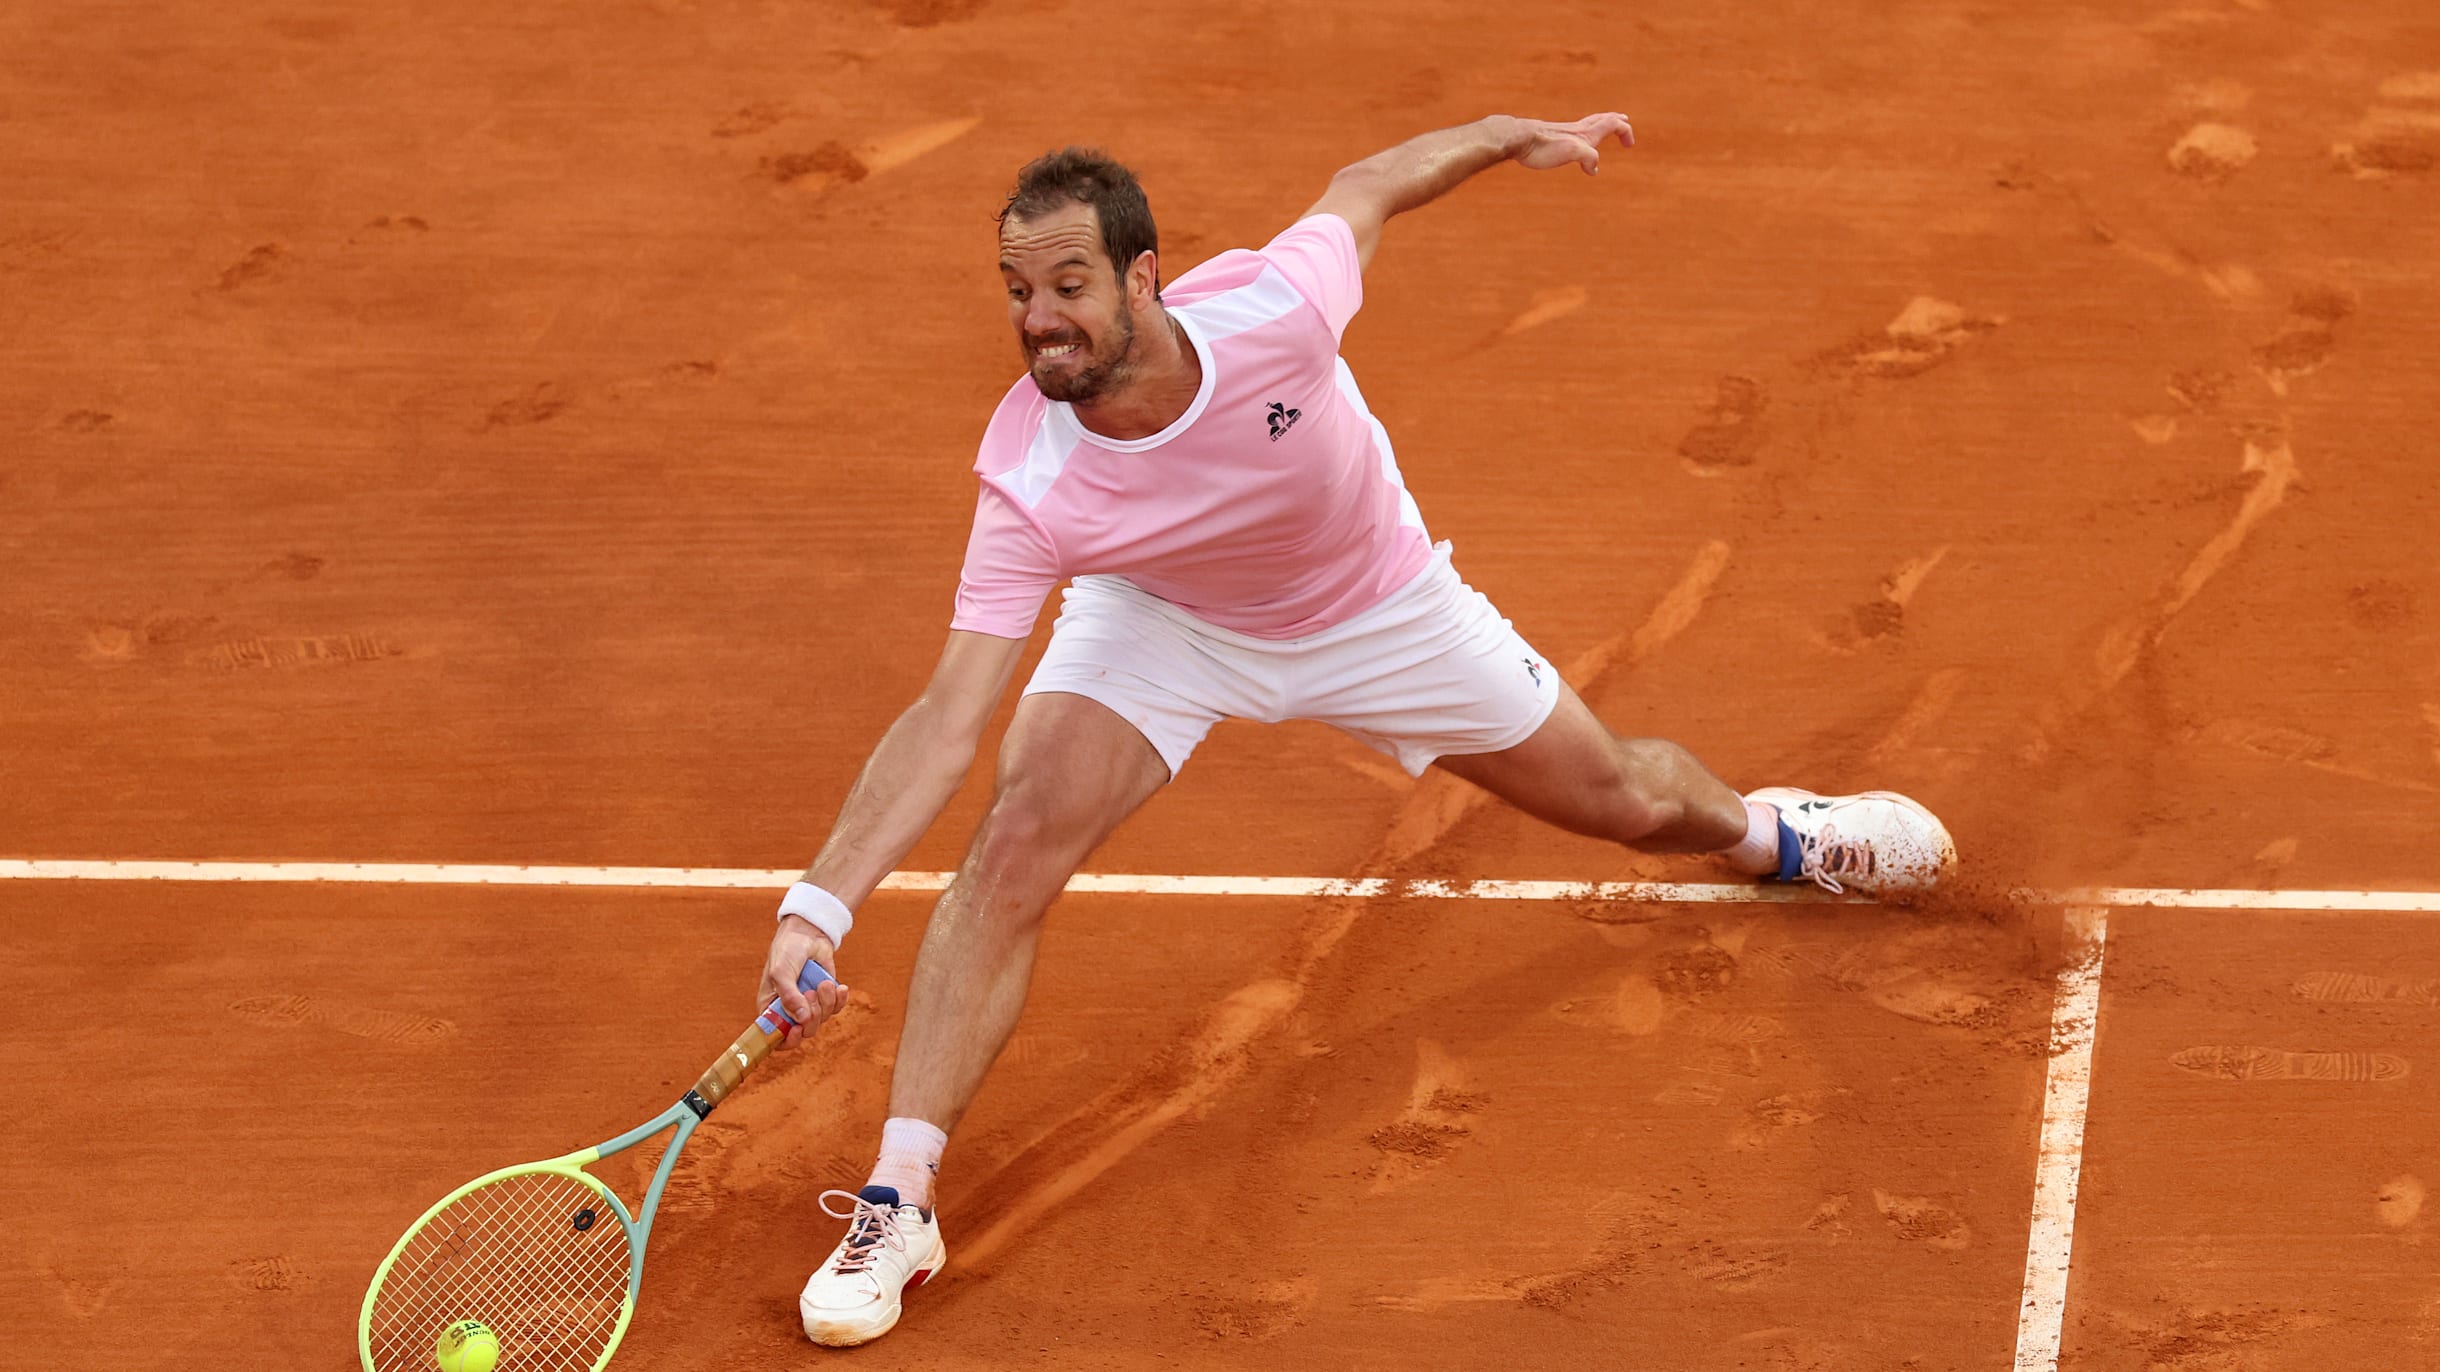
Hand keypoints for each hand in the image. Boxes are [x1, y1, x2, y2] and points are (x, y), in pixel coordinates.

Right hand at [758, 914, 850, 1048]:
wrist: (809, 932)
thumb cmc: (787, 951)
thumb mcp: (781, 972)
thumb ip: (789, 996)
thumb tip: (801, 1019)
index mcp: (771, 1008)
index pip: (777, 1038)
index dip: (788, 1040)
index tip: (797, 1028)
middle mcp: (790, 1010)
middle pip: (805, 1031)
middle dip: (813, 1014)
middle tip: (811, 993)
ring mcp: (809, 1004)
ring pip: (822, 1019)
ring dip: (826, 1002)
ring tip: (824, 983)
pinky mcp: (826, 997)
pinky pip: (836, 1008)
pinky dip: (840, 999)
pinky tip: (840, 987)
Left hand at [1505, 112, 1634, 173]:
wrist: (1517, 138)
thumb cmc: (1543, 146)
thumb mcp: (1571, 151)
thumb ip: (1588, 157)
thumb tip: (1593, 169)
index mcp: (1586, 133)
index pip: (1613, 124)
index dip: (1625, 131)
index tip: (1629, 145)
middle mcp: (1577, 130)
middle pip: (1602, 119)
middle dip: (1615, 120)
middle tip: (1624, 120)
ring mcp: (1565, 133)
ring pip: (1588, 125)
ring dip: (1600, 124)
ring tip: (1603, 128)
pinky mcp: (1553, 139)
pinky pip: (1574, 134)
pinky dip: (1583, 136)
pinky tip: (1575, 144)